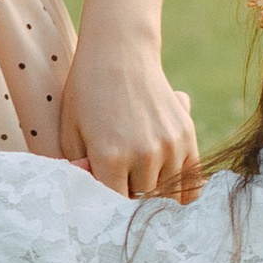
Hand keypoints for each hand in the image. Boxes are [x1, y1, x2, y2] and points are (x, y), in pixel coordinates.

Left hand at [59, 25, 196, 199]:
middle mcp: (144, 154)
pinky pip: (191, 179)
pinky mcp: (187, 135)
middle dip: (129, 201)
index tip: (102, 207)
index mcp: (110, 157)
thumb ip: (79, 172)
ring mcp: (170, 145)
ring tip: (141, 183)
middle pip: (140, 202)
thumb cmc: (87, 94)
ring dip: (154, 194)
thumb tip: (89, 200)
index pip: (113, 206)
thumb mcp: (70, 133)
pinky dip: (181, 188)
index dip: (107, 208)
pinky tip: (169, 189)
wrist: (119, 54)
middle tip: (121, 192)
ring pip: (167, 194)